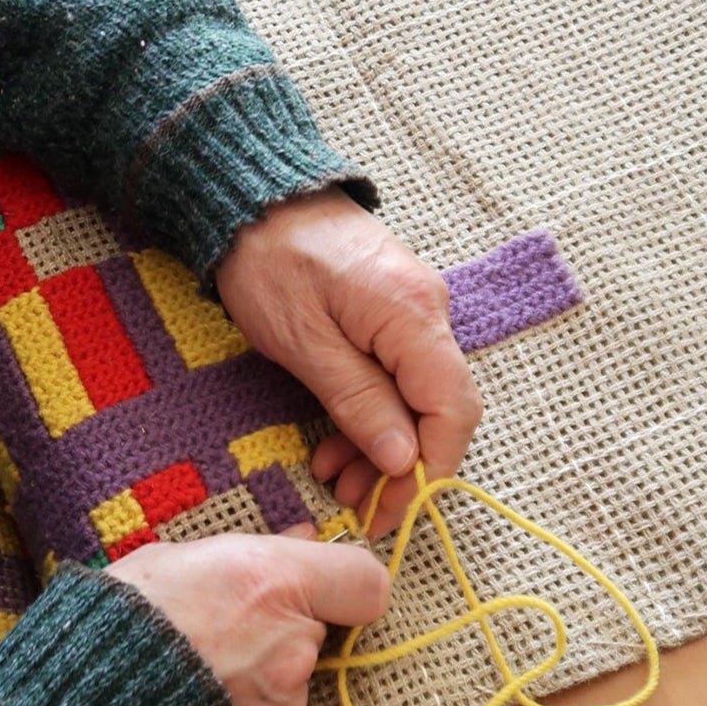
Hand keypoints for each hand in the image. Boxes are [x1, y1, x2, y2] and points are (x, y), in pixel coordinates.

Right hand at [112, 531, 389, 705]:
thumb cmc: (120, 621)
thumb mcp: (178, 557)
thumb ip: (250, 553)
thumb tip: (300, 540)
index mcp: (274, 583)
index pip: (367, 582)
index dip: (344, 586)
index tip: (318, 590)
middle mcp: (292, 646)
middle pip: (318, 634)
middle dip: (282, 633)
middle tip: (222, 635)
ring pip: (293, 686)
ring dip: (260, 682)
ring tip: (197, 679)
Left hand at [215, 187, 481, 537]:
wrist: (253, 196)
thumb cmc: (269, 262)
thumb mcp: (304, 342)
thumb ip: (358, 401)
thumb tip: (405, 461)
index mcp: (413, 315)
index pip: (453, 410)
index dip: (430, 470)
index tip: (392, 510)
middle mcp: (428, 310)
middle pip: (439, 409)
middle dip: (401, 466)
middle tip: (354, 505)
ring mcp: (412, 308)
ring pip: (415, 396)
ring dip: (381, 444)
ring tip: (333, 477)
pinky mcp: (391, 310)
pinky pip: (397, 373)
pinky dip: (371, 412)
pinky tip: (335, 441)